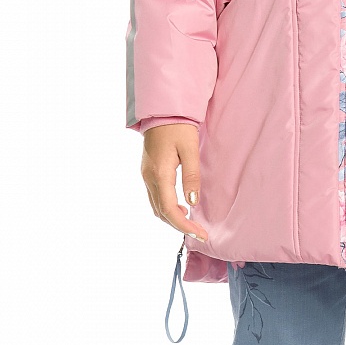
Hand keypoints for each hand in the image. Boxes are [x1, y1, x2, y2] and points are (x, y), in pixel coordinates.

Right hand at [141, 124, 208, 240]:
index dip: (184, 226)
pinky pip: (155, 197)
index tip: (200, 234)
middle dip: (179, 226)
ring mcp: (146, 175)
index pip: (170, 210)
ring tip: (191, 222)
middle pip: (161, 212)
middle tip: (198, 232)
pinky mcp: (147, 171)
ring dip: (172, 218)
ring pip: (156, 206)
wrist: (161, 110)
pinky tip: (180, 206)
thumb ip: (191, 176)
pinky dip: (167, 207)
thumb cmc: (178, 126)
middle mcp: (149, 178)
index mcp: (159, 174)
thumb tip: (193, 203)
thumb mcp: (190, 149)